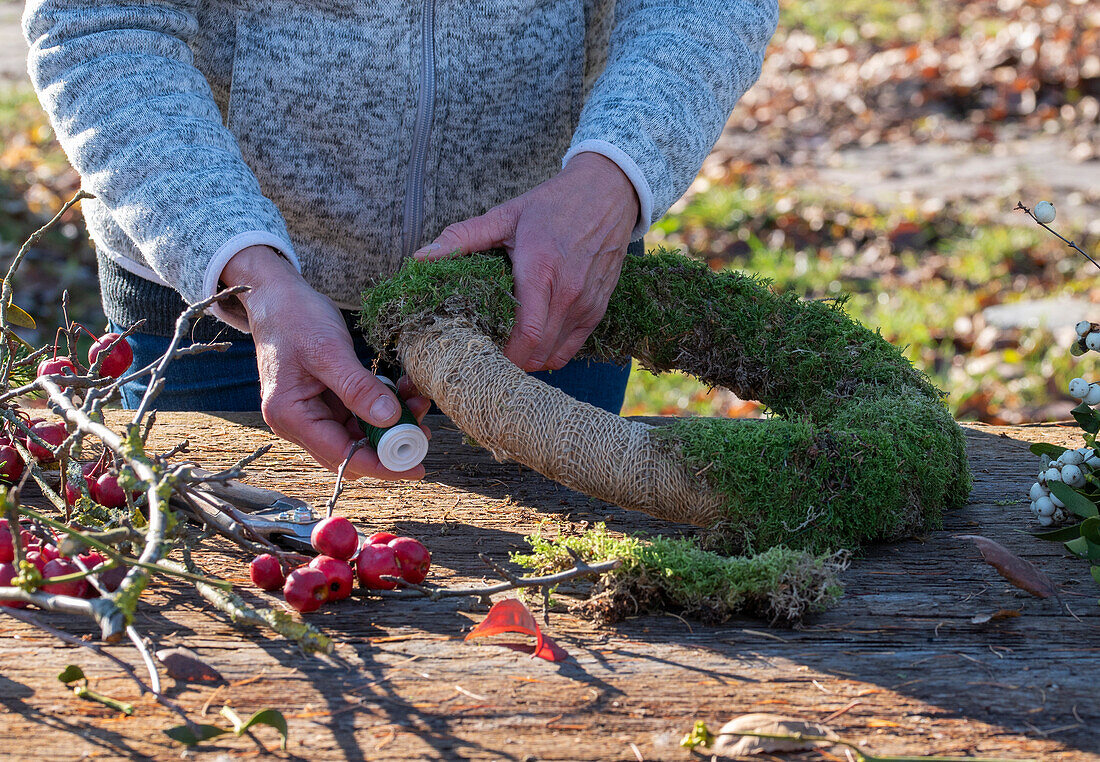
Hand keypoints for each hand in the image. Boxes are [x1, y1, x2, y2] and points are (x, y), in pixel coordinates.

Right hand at [220, 246, 430, 479]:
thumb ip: (357, 387)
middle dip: (389, 444)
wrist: (277, 297)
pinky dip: (382, 407)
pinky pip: (358, 415)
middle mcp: (298, 422)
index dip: (381, 465)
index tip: (417, 468)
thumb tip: (390, 420)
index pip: (341, 455)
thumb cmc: (294, 318)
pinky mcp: (325, 401)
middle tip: (424, 431)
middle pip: (352, 451)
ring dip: (390, 425)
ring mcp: (312, 413)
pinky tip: (403, 392)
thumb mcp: (328, 351)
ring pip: (358, 434)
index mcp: (290, 415)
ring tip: (418, 403)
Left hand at [414, 152, 638, 370]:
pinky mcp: (598, 309)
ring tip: (505, 349)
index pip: (525, 334)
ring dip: (528, 359)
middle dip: (508, 362)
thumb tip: (421, 257)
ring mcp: (586, 304)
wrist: (608, 192)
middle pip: (537, 352)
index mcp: (540, 270)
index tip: (478, 354)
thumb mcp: (505, 215)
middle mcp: (568, 293)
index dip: (501, 356)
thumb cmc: (554, 204)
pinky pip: (571, 348)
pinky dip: (549, 353)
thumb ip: (462, 237)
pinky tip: (532, 342)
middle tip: (484, 354)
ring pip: (553, 355)